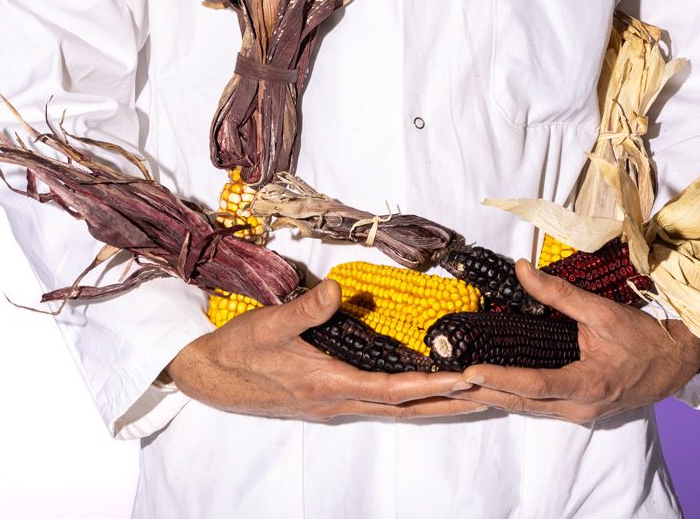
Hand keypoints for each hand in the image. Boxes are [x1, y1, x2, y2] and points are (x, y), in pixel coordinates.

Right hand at [166, 280, 482, 421]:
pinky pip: (380, 403)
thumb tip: (340, 289)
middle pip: (405, 409)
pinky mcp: (329, 398)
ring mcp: (334, 404)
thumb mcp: (268, 325)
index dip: (433, 386)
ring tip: (474, 396)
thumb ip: (305, 310)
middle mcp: (338, 401)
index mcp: (328, 385)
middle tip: (494, 394)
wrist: (205, 376)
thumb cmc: (237, 349)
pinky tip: (427, 391)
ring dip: (434, 404)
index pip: (393, 391)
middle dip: (450, 403)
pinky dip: (410, 399)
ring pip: (395, 409)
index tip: (469, 380)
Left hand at [454, 261, 699, 423]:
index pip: (535, 384)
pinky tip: (486, 390)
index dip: (501, 379)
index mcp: (588, 384)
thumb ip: (559, 294)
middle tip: (444, 383)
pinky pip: (534, 407)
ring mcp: (576, 415)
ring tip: (453, 387)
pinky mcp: (574, 413)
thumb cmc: (642, 338)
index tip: (469, 373)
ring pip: (524, 408)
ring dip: (490, 398)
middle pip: (520, 403)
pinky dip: (509, 397)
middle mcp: (578, 408)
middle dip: (481, 394)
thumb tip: (522, 269)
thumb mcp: (602, 312)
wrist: (672, 365)